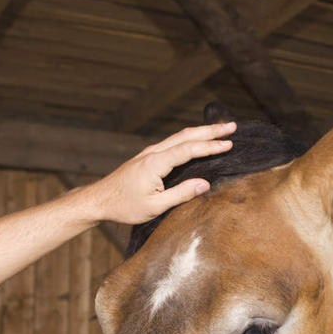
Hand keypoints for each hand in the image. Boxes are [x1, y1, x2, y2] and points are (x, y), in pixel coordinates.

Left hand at [87, 121, 235, 224]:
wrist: (99, 200)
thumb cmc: (125, 206)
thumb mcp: (155, 206)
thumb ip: (181, 194)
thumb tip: (205, 184)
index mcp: (155, 163)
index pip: (189, 150)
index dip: (211, 147)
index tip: (230, 144)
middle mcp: (153, 153)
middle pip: (186, 135)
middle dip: (211, 131)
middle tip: (233, 126)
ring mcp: (149, 153)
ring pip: (179, 136)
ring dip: (201, 132)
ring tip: (221, 130)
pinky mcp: (148, 157)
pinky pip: (173, 143)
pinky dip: (189, 139)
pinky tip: (198, 140)